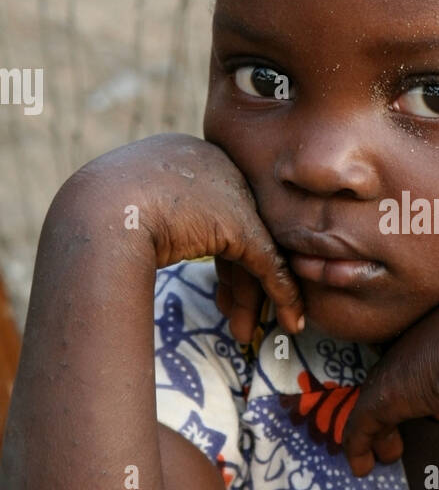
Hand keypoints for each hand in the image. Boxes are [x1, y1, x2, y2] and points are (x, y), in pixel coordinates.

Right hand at [64, 133, 303, 343]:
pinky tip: (291, 321)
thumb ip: (160, 221)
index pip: (216, 212)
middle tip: (240, 322)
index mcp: (187, 156)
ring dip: (251, 299)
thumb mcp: (136, 215)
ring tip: (244, 334)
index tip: (220, 292)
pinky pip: (266, 262)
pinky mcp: (240, 223)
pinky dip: (280, 293)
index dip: (221, 257)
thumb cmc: (100, 217)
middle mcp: (214, 167)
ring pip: (253, 250)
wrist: (95, 214)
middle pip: (236, 232)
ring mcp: (230, 192)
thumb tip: (161, 238)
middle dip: (239, 284)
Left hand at [340, 279, 438, 476]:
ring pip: (379, 402)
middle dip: (401, 406)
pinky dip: (359, 446)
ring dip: (381, 432)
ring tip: (388, 453)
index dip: (434, 386)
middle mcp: (421, 344)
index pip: (435, 356)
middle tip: (402, 433)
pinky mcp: (382, 397)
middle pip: (402, 376)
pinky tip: (361, 467)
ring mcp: (399, 369)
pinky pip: (362, 426)